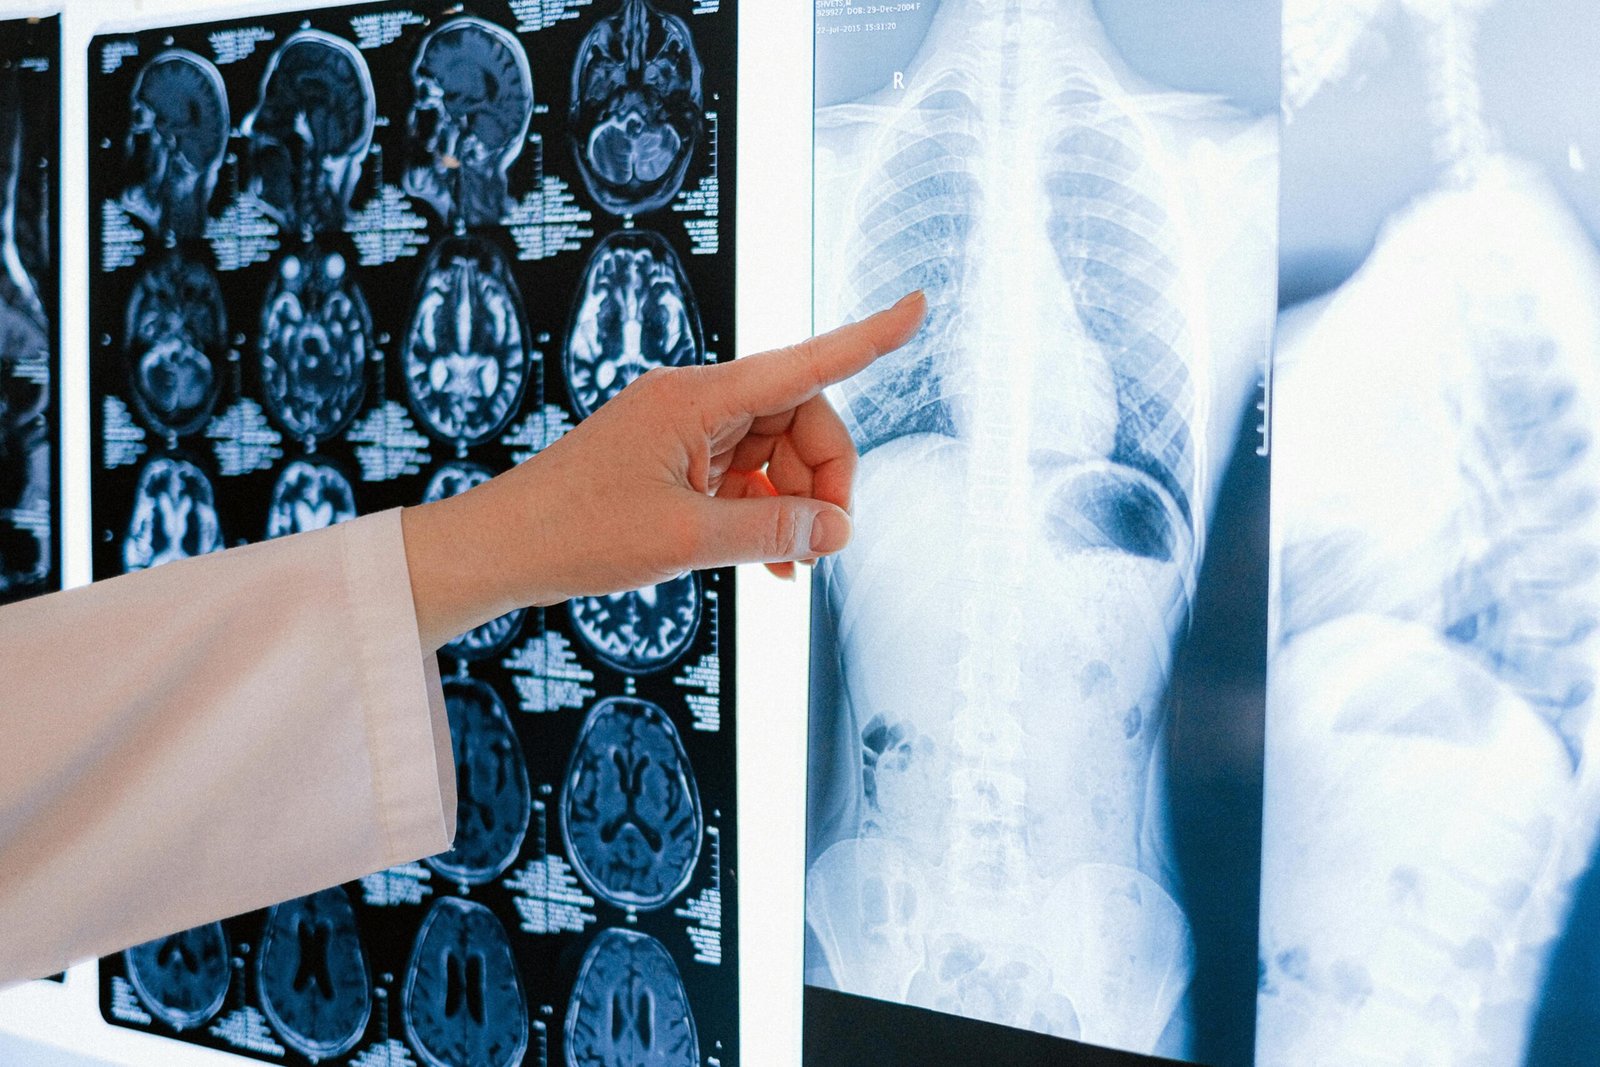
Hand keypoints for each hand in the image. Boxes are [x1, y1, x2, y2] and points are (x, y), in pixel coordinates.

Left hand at [402, 291, 926, 650]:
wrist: (501, 551)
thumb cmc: (575, 534)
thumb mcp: (685, 538)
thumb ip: (772, 533)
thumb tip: (838, 531)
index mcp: (697, 397)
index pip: (804, 363)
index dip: (868, 339)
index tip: (919, 307)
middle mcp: (696, 403)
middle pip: (799, 420)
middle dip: (823, 479)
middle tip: (820, 546)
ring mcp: (685, 433)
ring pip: (776, 454)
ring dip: (794, 506)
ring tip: (788, 567)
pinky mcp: (675, 464)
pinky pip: (745, 480)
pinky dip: (764, 516)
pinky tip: (770, 564)